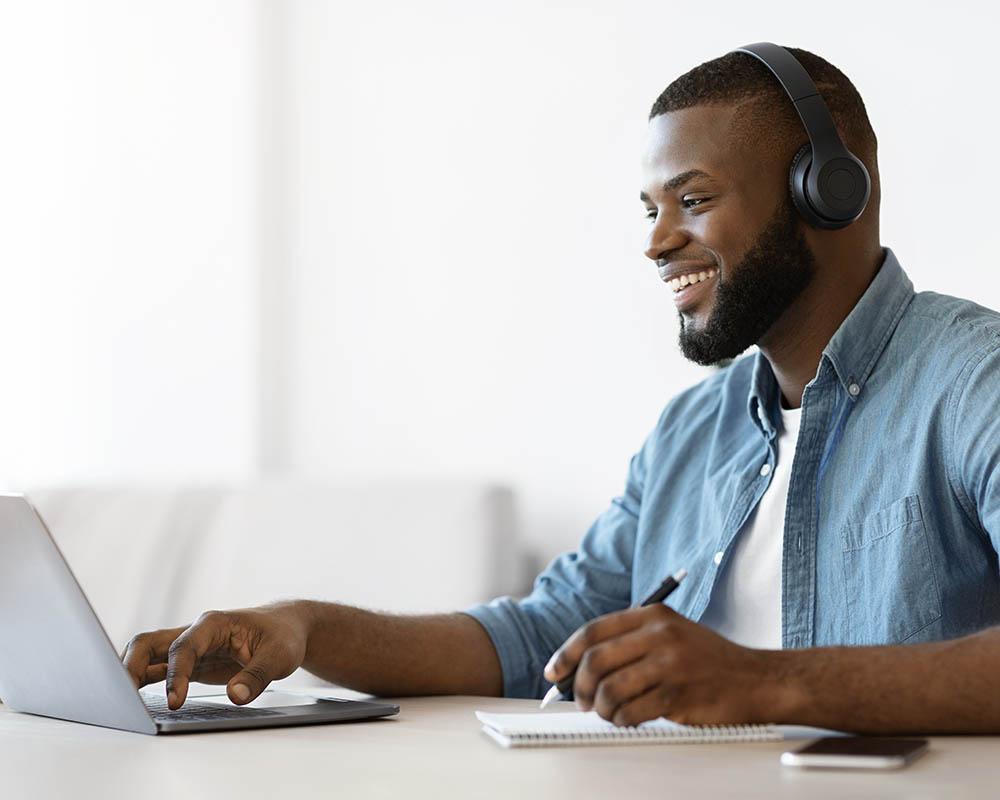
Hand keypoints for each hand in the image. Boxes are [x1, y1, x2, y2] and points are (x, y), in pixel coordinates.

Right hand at [121, 602, 311, 709]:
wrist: (287, 629)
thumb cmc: (283, 637)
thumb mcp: (280, 656)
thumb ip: (258, 676)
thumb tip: (235, 697)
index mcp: (213, 624)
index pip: (184, 647)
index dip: (176, 674)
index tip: (175, 702)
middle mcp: (195, 632)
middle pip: (149, 643)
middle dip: (130, 667)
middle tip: (121, 698)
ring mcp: (189, 647)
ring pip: (146, 655)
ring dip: (128, 674)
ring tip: (116, 703)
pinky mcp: (189, 663)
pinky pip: (156, 670)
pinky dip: (141, 683)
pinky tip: (131, 702)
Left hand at [543, 605, 774, 726]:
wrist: (757, 680)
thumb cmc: (708, 661)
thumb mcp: (670, 634)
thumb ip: (631, 642)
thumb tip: (580, 668)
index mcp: (652, 615)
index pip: (593, 631)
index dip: (566, 653)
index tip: (554, 672)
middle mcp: (659, 634)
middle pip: (595, 660)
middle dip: (579, 686)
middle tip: (581, 701)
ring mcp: (670, 664)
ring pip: (610, 689)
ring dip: (601, 708)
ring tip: (609, 713)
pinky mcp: (678, 695)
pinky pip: (631, 712)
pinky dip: (622, 721)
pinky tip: (629, 720)